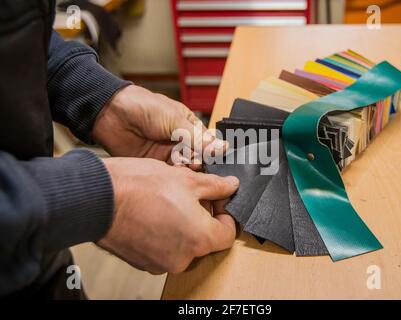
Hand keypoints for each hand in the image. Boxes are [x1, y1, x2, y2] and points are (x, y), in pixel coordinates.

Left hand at [92, 85, 225, 164]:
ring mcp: (167, 154)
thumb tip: (222, 147)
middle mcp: (180, 142)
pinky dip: (173, 176)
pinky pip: (169, 175)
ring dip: (186, 170)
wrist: (111, 114)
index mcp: (189, 127)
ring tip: (184, 165)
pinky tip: (173, 172)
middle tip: (195, 162)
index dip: (211, 153)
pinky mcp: (154, 165)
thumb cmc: (143, 107)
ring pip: (185, 169)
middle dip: (199, 163)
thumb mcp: (175, 121)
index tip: (213, 159)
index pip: (208, 144)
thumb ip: (198, 138)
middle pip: (198, 159)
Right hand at [98, 157, 238, 273]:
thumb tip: (230, 186)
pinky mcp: (143, 262)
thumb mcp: (186, 179)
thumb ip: (215, 186)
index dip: (226, 215)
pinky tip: (153, 213)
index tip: (217, 201)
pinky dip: (164, 234)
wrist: (96, 198)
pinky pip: (163, 249)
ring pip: (183, 245)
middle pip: (205, 241)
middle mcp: (182, 258)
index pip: (228, 234)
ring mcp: (160, 263)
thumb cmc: (139, 187)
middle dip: (203, 219)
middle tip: (191, 197)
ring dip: (183, 226)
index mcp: (199, 238)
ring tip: (168, 202)